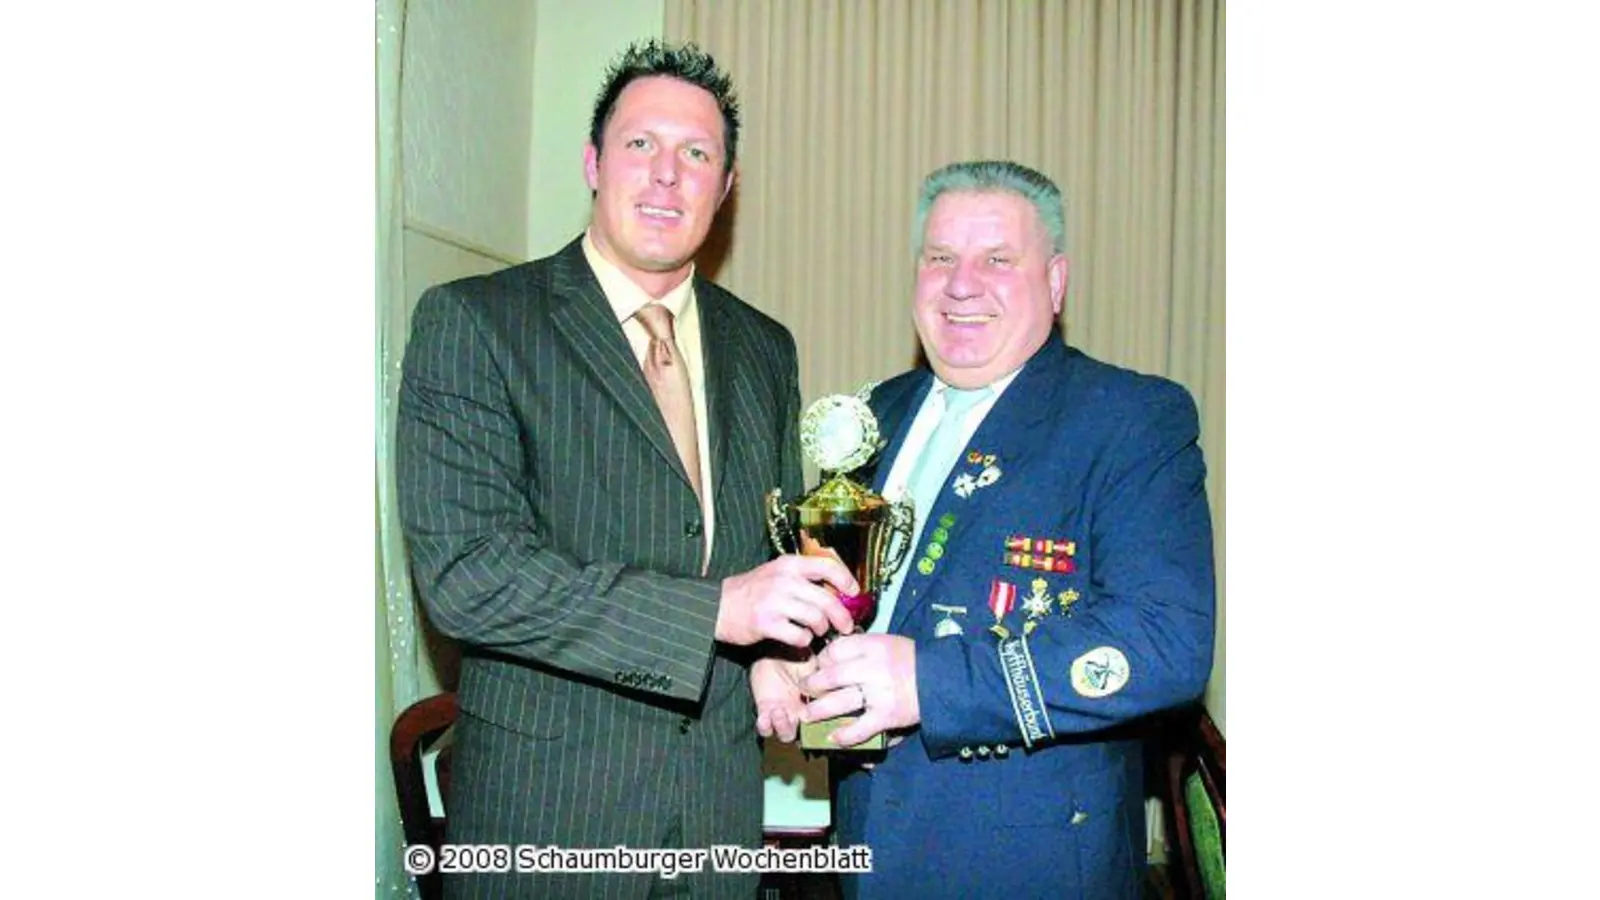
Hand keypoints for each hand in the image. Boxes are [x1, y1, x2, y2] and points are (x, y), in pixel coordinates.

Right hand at [717, 555, 859, 647]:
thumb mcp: (776, 573)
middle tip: (845, 626)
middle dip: (841, 616)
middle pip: (827, 599)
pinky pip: (800, 635)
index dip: (846, 579)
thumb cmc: (750, 592)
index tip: (854, 592)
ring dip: (820, 629)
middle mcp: (784, 580)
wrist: (716, 606)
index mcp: (789, 564)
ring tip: (816, 631)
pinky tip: (799, 639)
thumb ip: (803, 578)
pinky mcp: (767, 623)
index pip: (828, 566)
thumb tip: (837, 590)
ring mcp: (774, 602)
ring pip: (816, 618)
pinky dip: (804, 641)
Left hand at [751, 654, 816, 742]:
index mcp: (815, 702)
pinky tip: (764, 717)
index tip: (818, 709)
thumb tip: (824, 694)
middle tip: (800, 714)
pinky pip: (765, 728)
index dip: (823, 718)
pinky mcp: (765, 711)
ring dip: (783, 728)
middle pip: (806, 733)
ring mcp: (783, 713)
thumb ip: (819, 682)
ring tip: (779, 712)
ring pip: (786, 735)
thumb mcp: (812, 666)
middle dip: (804, 729)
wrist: (775, 649)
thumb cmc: (796, 656)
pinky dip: (765, 726)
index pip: (823, 718)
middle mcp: (800, 712)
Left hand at [799, 633, 919, 746]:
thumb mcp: (886, 643)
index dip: (821, 660)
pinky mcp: (886, 716)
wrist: (942, 680)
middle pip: (831, 676)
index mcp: (872, 646)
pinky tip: (833, 737)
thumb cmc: (911, 660)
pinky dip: (844, 735)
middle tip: (804, 690)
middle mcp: (873, 668)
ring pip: (839, 702)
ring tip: (807, 715)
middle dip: (812, 685)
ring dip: (818, 711)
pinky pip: (859, 728)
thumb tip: (832, 657)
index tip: (818, 667)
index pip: (835, 650)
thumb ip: (861, 648)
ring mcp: (879, 693)